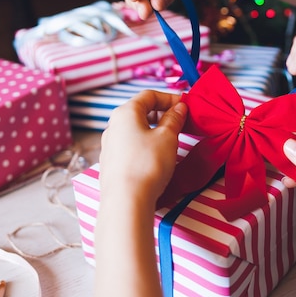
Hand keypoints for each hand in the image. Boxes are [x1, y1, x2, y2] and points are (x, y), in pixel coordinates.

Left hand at [99, 90, 186, 204]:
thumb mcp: (167, 137)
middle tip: (181, 123)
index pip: (149, 95)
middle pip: (140, 111)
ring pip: (135, 130)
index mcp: (125, 113)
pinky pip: (130, 146)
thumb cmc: (147, 165)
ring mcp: (110, 146)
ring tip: (171, 140)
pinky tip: (156, 157)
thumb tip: (179, 108)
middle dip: (162, 114)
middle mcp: (113, 126)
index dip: (170, 98)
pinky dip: (145, 145)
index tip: (186, 106)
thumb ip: (174, 119)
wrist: (126, 201)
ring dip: (154, 130)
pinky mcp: (111, 163)